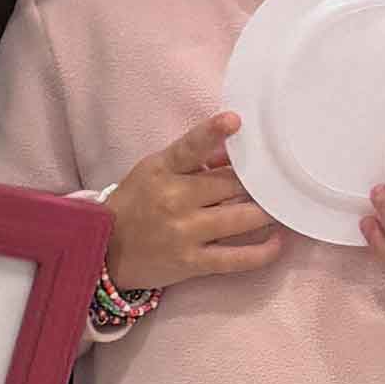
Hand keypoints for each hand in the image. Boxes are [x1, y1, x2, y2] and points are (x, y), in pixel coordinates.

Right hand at [105, 113, 284, 291]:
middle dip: (257, 182)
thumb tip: (231, 154)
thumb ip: (191, 161)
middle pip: (231, 184)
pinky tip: (278, 242)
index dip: (212, 132)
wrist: (104, 250)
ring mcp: (184, 232)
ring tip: (280, 207)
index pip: (189, 148)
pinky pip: (236, 258)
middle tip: (277, 179)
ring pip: (241, 218)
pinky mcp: (192, 263)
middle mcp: (173, 200)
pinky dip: (262, 251)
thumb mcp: (154, 171)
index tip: (234, 120)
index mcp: (162, 171)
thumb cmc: (135, 204)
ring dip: (267, 212)